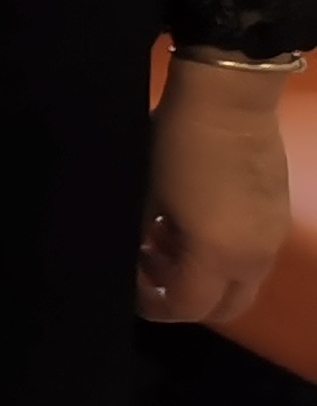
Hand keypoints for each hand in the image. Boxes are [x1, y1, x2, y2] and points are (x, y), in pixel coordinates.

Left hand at [139, 55, 294, 328]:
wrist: (229, 99)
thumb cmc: (176, 144)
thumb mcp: (147, 195)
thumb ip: (144, 239)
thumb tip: (136, 260)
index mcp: (220, 256)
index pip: (188, 307)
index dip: (153, 304)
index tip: (128, 288)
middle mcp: (255, 257)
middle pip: (223, 306)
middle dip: (183, 299)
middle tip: (147, 271)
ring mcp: (273, 237)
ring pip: (241, 282)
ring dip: (203, 276)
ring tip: (162, 242)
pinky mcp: (278, 216)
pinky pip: (252, 256)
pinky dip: (222, 256)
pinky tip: (190, 224)